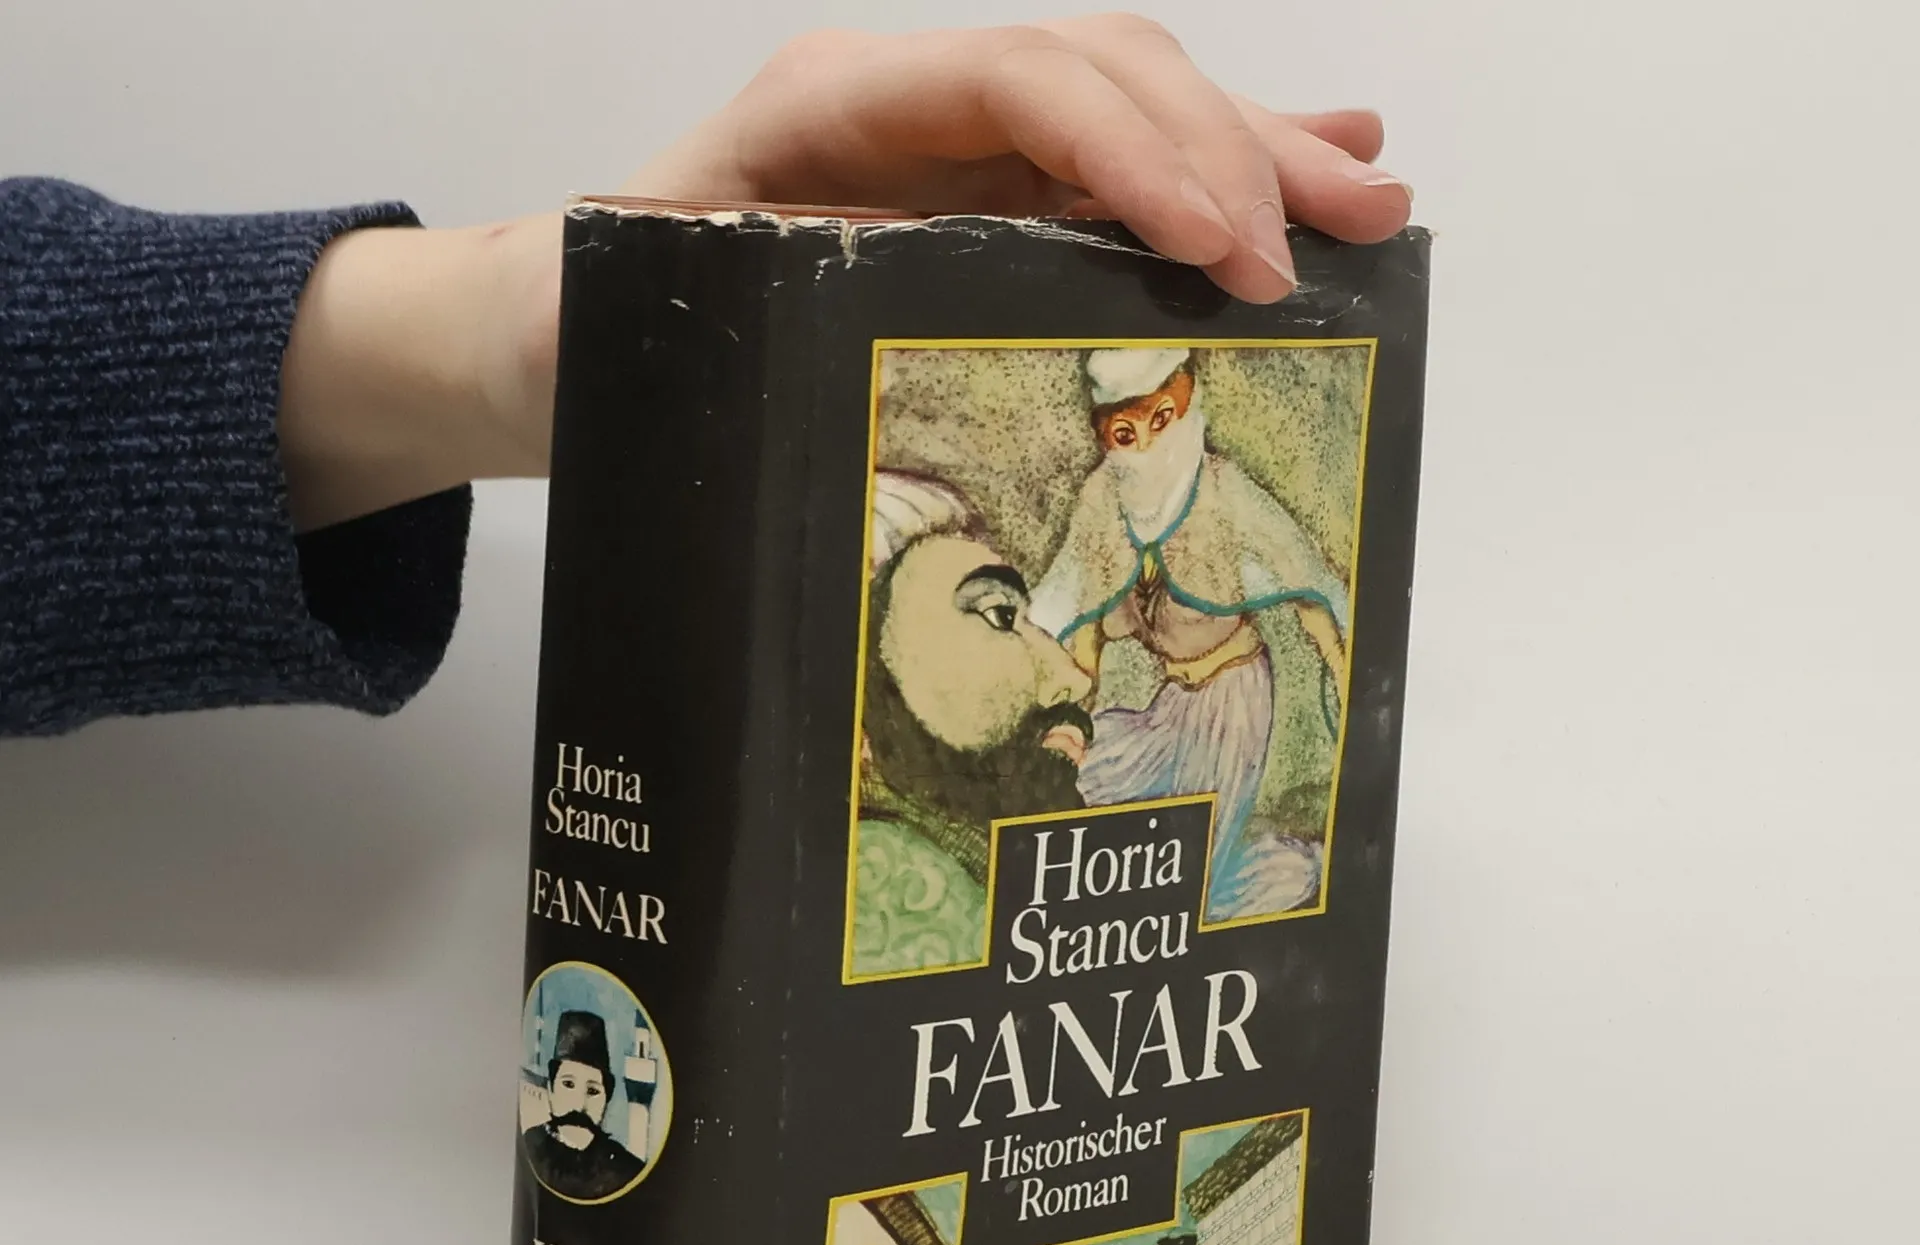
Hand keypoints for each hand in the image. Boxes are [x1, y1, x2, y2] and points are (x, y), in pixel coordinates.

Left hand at [279, 16, 1410, 530]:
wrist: (565, 331)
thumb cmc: (597, 320)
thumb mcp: (634, 307)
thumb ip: (724, 284)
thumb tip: (846, 285)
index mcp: (832, 108)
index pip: (1019, 80)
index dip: (1136, 142)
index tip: (1220, 238)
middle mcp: (912, 107)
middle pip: (1106, 77)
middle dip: (1233, 148)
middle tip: (1335, 230)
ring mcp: (957, 146)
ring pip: (1135, 110)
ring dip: (1258, 150)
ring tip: (1368, 195)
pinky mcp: (984, 197)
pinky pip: (1117, 166)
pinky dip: (1213, 169)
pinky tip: (1305, 166)